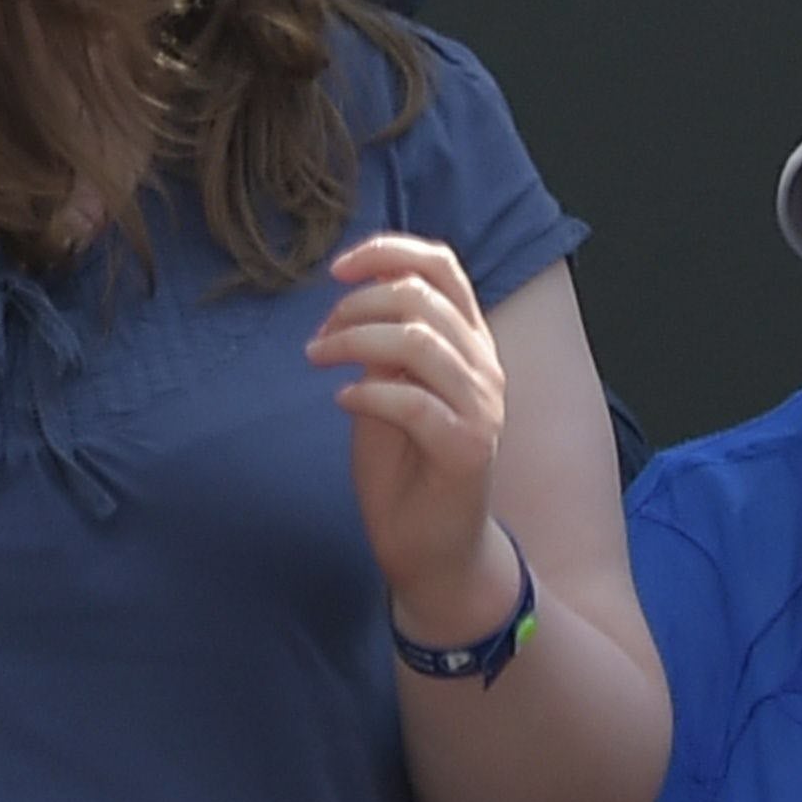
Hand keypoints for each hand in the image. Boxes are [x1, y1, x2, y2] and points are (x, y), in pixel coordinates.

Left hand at [308, 234, 515, 637]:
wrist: (434, 549)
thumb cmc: (406, 468)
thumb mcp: (388, 392)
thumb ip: (382, 350)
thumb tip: (354, 305)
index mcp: (468, 342)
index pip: (443, 267)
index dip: (389, 252)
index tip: (337, 268)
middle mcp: (483, 366)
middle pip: (422, 297)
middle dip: (356, 304)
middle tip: (318, 337)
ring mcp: (481, 406)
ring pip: (418, 342)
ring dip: (353, 341)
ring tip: (318, 359)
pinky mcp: (467, 447)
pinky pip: (412, 402)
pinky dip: (367, 392)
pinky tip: (342, 399)